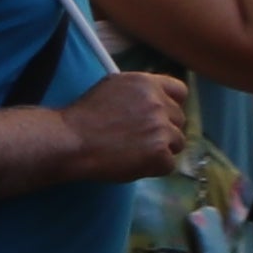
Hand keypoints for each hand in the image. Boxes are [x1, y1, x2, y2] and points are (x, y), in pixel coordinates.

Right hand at [62, 71, 195, 182]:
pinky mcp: (159, 152)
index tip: (164, 116)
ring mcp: (161, 128)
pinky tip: (134, 164)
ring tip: (135, 153)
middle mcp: (158, 103)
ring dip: (161, 150)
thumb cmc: (85, 116)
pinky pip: (168, 164)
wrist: (72, 141)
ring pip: (177, 142)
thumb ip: (138, 91)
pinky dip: (154, 168)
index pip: (180, 91)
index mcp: (147, 84)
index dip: (173, 105)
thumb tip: (155, 99)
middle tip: (141, 140)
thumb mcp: (112, 87)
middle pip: (179, 119)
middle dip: (165, 130)